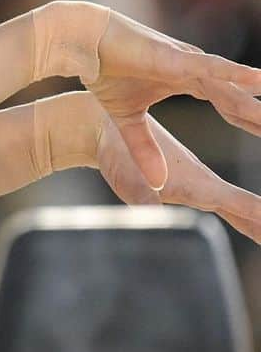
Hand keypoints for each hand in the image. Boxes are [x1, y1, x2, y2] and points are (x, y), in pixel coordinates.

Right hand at [36, 1, 260, 192]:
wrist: (84, 45)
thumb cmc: (105, 73)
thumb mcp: (127, 122)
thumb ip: (145, 149)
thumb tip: (158, 184)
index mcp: (187, 81)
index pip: (228, 104)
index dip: (249, 120)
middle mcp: (195, 70)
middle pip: (237, 98)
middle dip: (259, 117)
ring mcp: (188, 62)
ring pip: (232, 87)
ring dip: (255, 104)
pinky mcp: (175, 58)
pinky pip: (212, 68)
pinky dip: (236, 75)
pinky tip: (258, 81)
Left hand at [94, 105, 260, 243]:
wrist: (106, 131)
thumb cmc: (116, 157)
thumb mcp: (128, 180)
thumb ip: (144, 198)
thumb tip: (152, 213)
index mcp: (199, 184)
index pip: (241, 206)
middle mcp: (205, 183)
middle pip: (246, 210)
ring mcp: (199, 182)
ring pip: (238, 207)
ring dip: (258, 221)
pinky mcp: (188, 183)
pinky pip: (224, 202)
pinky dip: (242, 212)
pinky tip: (245, 220)